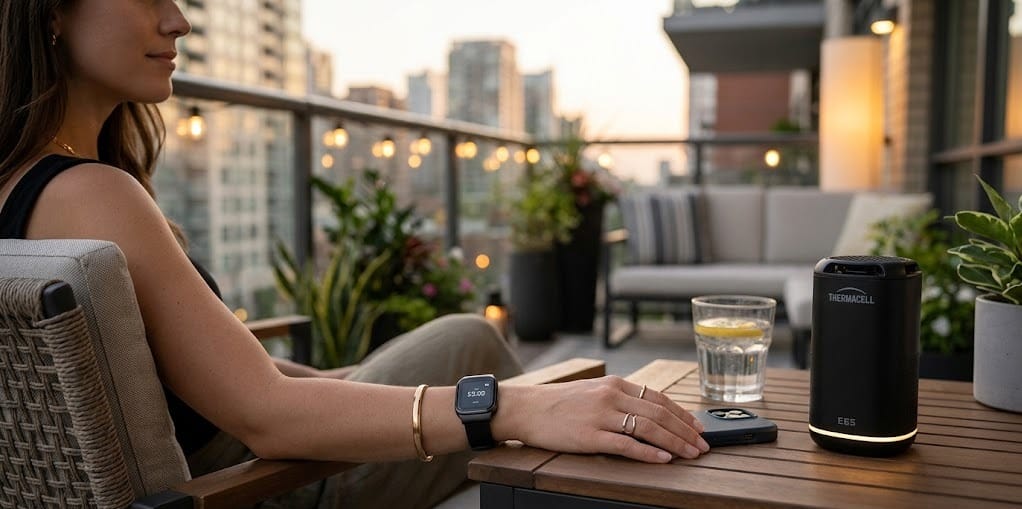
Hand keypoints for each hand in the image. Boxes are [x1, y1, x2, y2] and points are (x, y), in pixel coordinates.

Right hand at [506, 376, 709, 462]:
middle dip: (685, 430)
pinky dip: (648, 452)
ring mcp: (601, 416)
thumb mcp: (592, 391)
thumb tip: (646, 410)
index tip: (698, 426)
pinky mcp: (590, 436)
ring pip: (648, 428)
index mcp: (614, 384)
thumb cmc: (557, 403)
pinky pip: (626, 444)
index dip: (681, 414)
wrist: (525, 408)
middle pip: (659, 413)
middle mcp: (611, 396)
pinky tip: (663, 458)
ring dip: (675, 442)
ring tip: (691, 453)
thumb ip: (618, 398)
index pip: (657, 398)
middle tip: (703, 445)